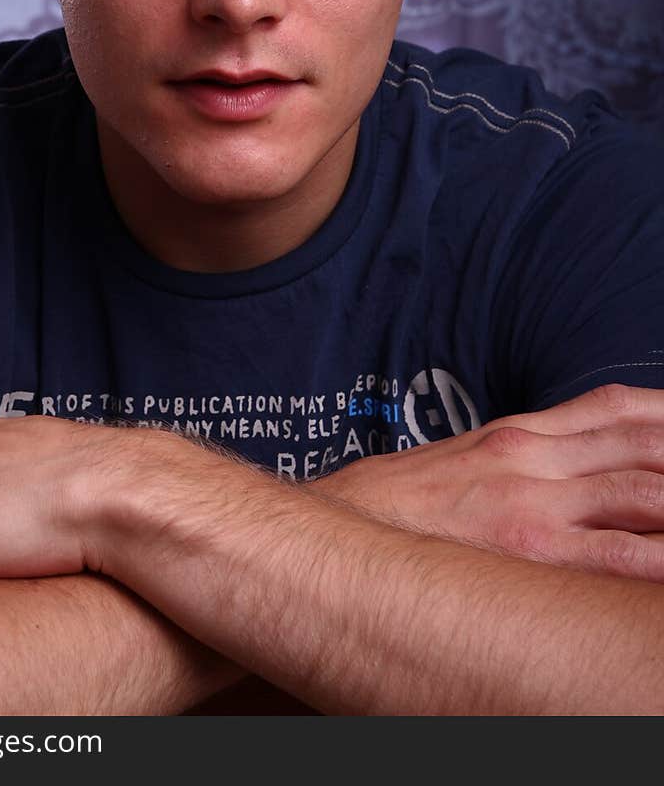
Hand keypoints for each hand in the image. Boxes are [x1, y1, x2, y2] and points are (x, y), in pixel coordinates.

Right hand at [316, 384, 663, 579]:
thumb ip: (518, 461)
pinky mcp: (526, 548)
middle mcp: (532, 455)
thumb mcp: (461, 465)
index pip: (615, 408)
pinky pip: (617, 553)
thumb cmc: (393, 509)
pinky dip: (660, 554)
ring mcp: (532, 499)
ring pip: (644, 487)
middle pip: (644, 441)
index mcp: (518, 433)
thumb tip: (567, 473)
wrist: (333, 531)